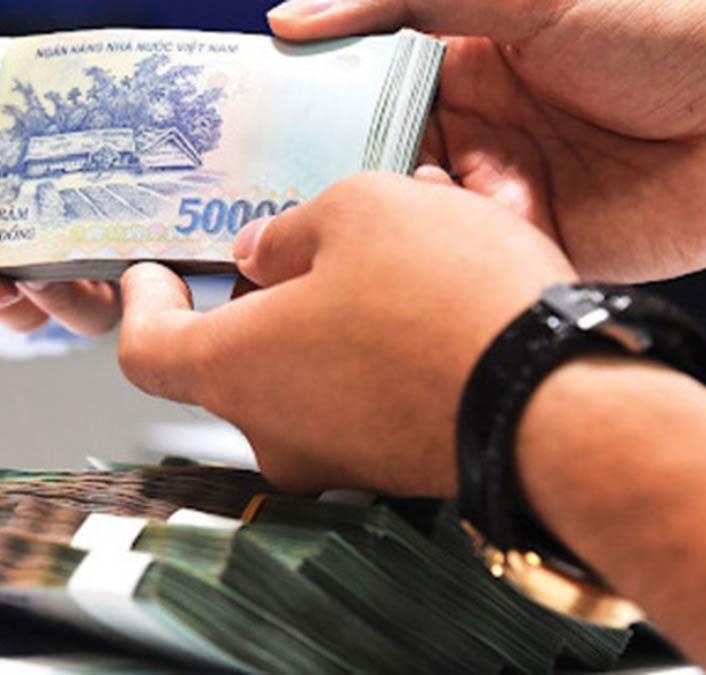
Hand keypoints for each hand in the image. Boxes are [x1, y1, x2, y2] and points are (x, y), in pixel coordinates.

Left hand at [119, 173, 576, 494]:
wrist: (561, 404)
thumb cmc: (450, 301)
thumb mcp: (360, 210)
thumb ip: (290, 231)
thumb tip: (263, 254)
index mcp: (235, 369)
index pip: (147, 352)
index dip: (145, 306)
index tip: (155, 275)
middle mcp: (272, 431)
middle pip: (231, 360)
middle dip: (254, 298)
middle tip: (291, 247)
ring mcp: (334, 460)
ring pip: (301, 376)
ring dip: (323, 318)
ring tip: (382, 257)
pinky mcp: (392, 469)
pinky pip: (357, 400)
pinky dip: (368, 353)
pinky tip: (421, 306)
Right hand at [268, 0, 705, 281]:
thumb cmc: (666, 24)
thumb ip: (401, 4)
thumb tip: (291, 19)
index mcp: (459, 70)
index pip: (357, 102)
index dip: (307, 124)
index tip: (254, 148)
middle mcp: (473, 137)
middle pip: (376, 173)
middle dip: (339, 191)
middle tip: (286, 212)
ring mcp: (503, 198)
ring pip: (417, 228)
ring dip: (405, 225)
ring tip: (403, 215)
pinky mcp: (537, 249)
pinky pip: (473, 264)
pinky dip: (461, 257)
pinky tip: (470, 236)